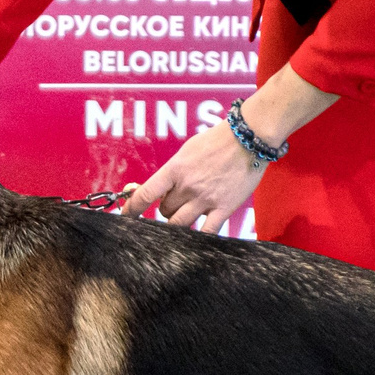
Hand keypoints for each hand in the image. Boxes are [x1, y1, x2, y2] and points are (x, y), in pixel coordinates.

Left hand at [121, 66, 337, 231]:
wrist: (249, 138)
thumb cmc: (218, 140)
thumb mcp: (188, 151)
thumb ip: (174, 171)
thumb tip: (160, 188)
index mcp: (175, 169)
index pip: (145, 194)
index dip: (131, 209)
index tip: (126, 218)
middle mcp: (187, 186)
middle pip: (164, 211)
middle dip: (166, 210)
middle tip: (176, 203)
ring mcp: (205, 199)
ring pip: (180, 224)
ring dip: (178, 223)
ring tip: (186, 215)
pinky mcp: (224, 208)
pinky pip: (206, 232)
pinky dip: (200, 236)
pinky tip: (199, 234)